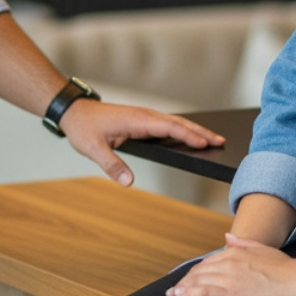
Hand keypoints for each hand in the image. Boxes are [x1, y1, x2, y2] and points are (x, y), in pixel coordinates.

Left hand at [59, 101, 225, 185]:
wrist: (74, 112)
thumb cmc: (83, 128)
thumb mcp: (93, 148)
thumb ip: (112, 165)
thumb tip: (129, 183)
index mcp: (136, 120)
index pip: (167, 126)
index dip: (186, 135)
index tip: (204, 143)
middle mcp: (144, 116)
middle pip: (178, 123)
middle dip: (200, 132)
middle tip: (220, 141)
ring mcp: (144, 117)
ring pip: (174, 122)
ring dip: (194, 130)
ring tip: (213, 140)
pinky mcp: (142, 121)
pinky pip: (167, 125)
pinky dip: (182, 130)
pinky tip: (191, 138)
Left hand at [168, 234, 295, 295]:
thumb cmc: (290, 269)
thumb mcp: (265, 250)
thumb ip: (244, 243)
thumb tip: (226, 238)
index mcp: (238, 252)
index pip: (211, 261)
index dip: (198, 271)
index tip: (189, 277)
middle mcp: (231, 261)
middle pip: (201, 270)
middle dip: (187, 279)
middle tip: (175, 289)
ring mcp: (231, 277)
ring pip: (199, 279)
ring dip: (183, 286)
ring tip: (172, 294)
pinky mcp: (233, 293)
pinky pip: (205, 292)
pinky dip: (188, 292)